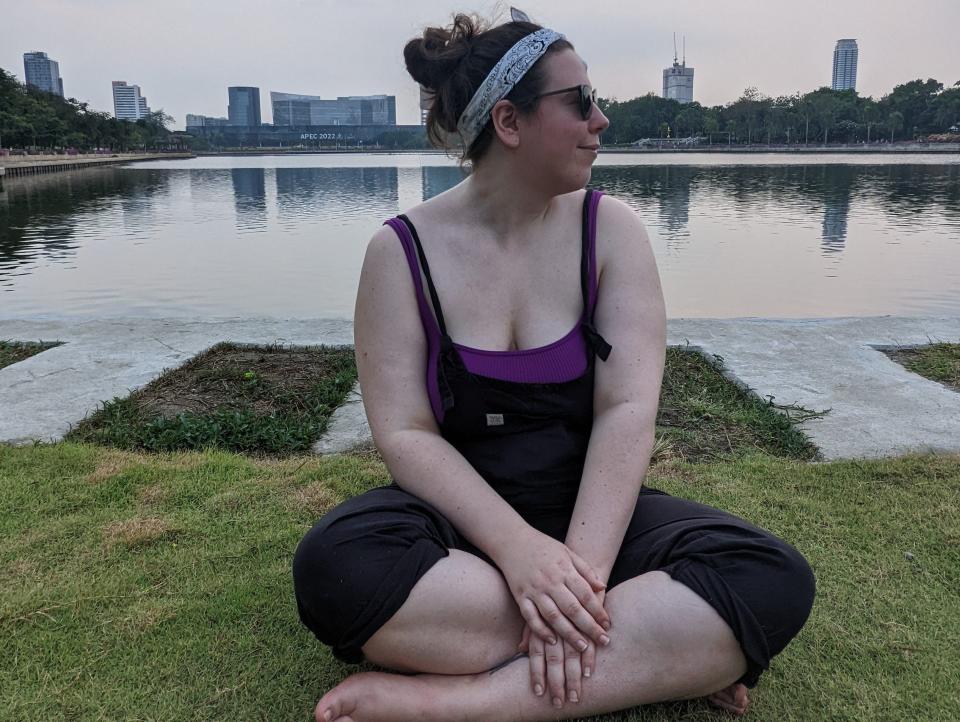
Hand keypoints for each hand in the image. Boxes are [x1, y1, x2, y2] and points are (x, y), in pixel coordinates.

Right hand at [496, 529, 610, 650]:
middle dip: (589, 627)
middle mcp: (550, 581)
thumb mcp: (567, 552)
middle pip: (573, 609)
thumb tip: (602, 587)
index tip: (607, 625)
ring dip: (569, 634)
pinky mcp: (520, 596)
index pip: (585, 594)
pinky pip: (530, 617)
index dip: (598, 611)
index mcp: (564, 569)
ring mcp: (534, 590)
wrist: (511, 540)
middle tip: (603, 641)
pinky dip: (541, 630)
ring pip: (554, 617)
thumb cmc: (543, 546)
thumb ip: (585, 570)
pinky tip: (552, 641)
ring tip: (583, 648)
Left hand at [518, 588, 605, 707]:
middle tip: (567, 700)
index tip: (542, 694)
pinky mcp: (589, 603)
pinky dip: (593, 646)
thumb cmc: (547, 578)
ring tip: (586, 683)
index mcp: (538, 614)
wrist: (571, 551)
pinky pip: (588, 640)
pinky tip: (597, 659)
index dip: (538, 673)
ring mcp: (572, 609)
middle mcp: (554, 613)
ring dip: (581, 665)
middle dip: (563, 678)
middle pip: (557, 654)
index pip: (537, 652)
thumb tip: (520, 648)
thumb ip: (531, 623)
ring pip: (576, 644)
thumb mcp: (533, 597)